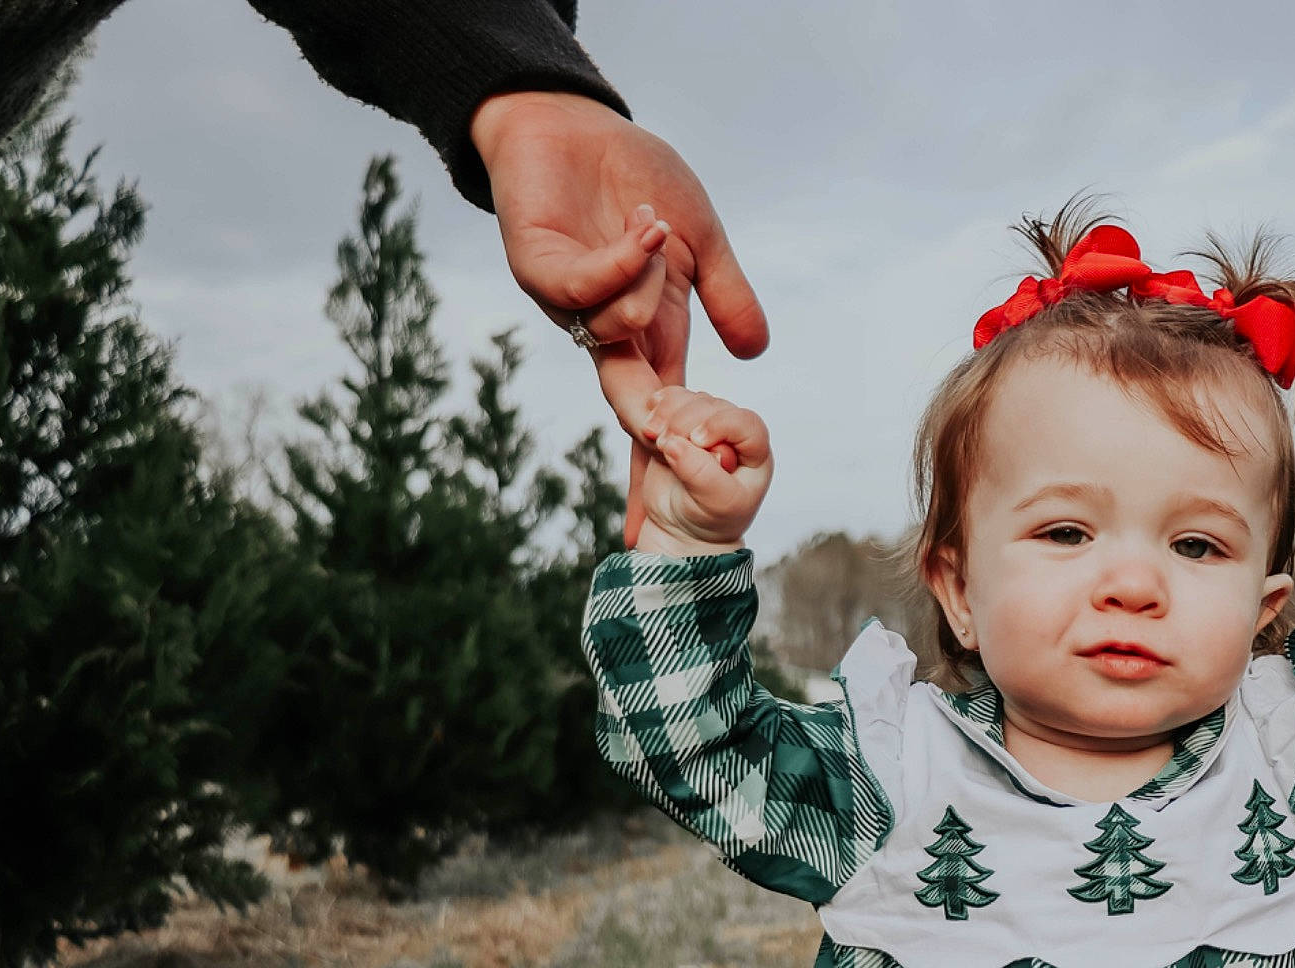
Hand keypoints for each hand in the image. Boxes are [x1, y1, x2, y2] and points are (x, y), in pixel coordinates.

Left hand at [469, 91, 770, 438]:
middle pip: (629, 399)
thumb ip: (728, 297)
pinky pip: (585, 289)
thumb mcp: (703, 242)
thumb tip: (756, 352)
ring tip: (654, 223)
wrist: (576, 123)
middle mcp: (605, 325)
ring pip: (620, 327)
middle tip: (677, 441)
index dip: (662, 459)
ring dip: (651, 277)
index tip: (665, 518)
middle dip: (654, 421)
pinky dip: (624, 261)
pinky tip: (645, 225)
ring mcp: (569, 300)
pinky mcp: (538, 267)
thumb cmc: (638, 177)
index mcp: (648, 328)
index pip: (661, 408)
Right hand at [630, 387, 772, 555]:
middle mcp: (733, 433)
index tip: (696, 440)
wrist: (683, 529)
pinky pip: (670, 401)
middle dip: (685, 421)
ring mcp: (706, 425)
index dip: (720, 424)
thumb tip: (676, 444)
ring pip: (689, 400)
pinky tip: (649, 424)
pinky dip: (657, 408)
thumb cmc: (710, 520)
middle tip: (665, 444)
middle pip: (713, 406)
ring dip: (668, 413)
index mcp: (754, 452)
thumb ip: (701, 475)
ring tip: (654, 437)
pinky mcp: (680, 424)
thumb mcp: (716, 505)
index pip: (746, 423)